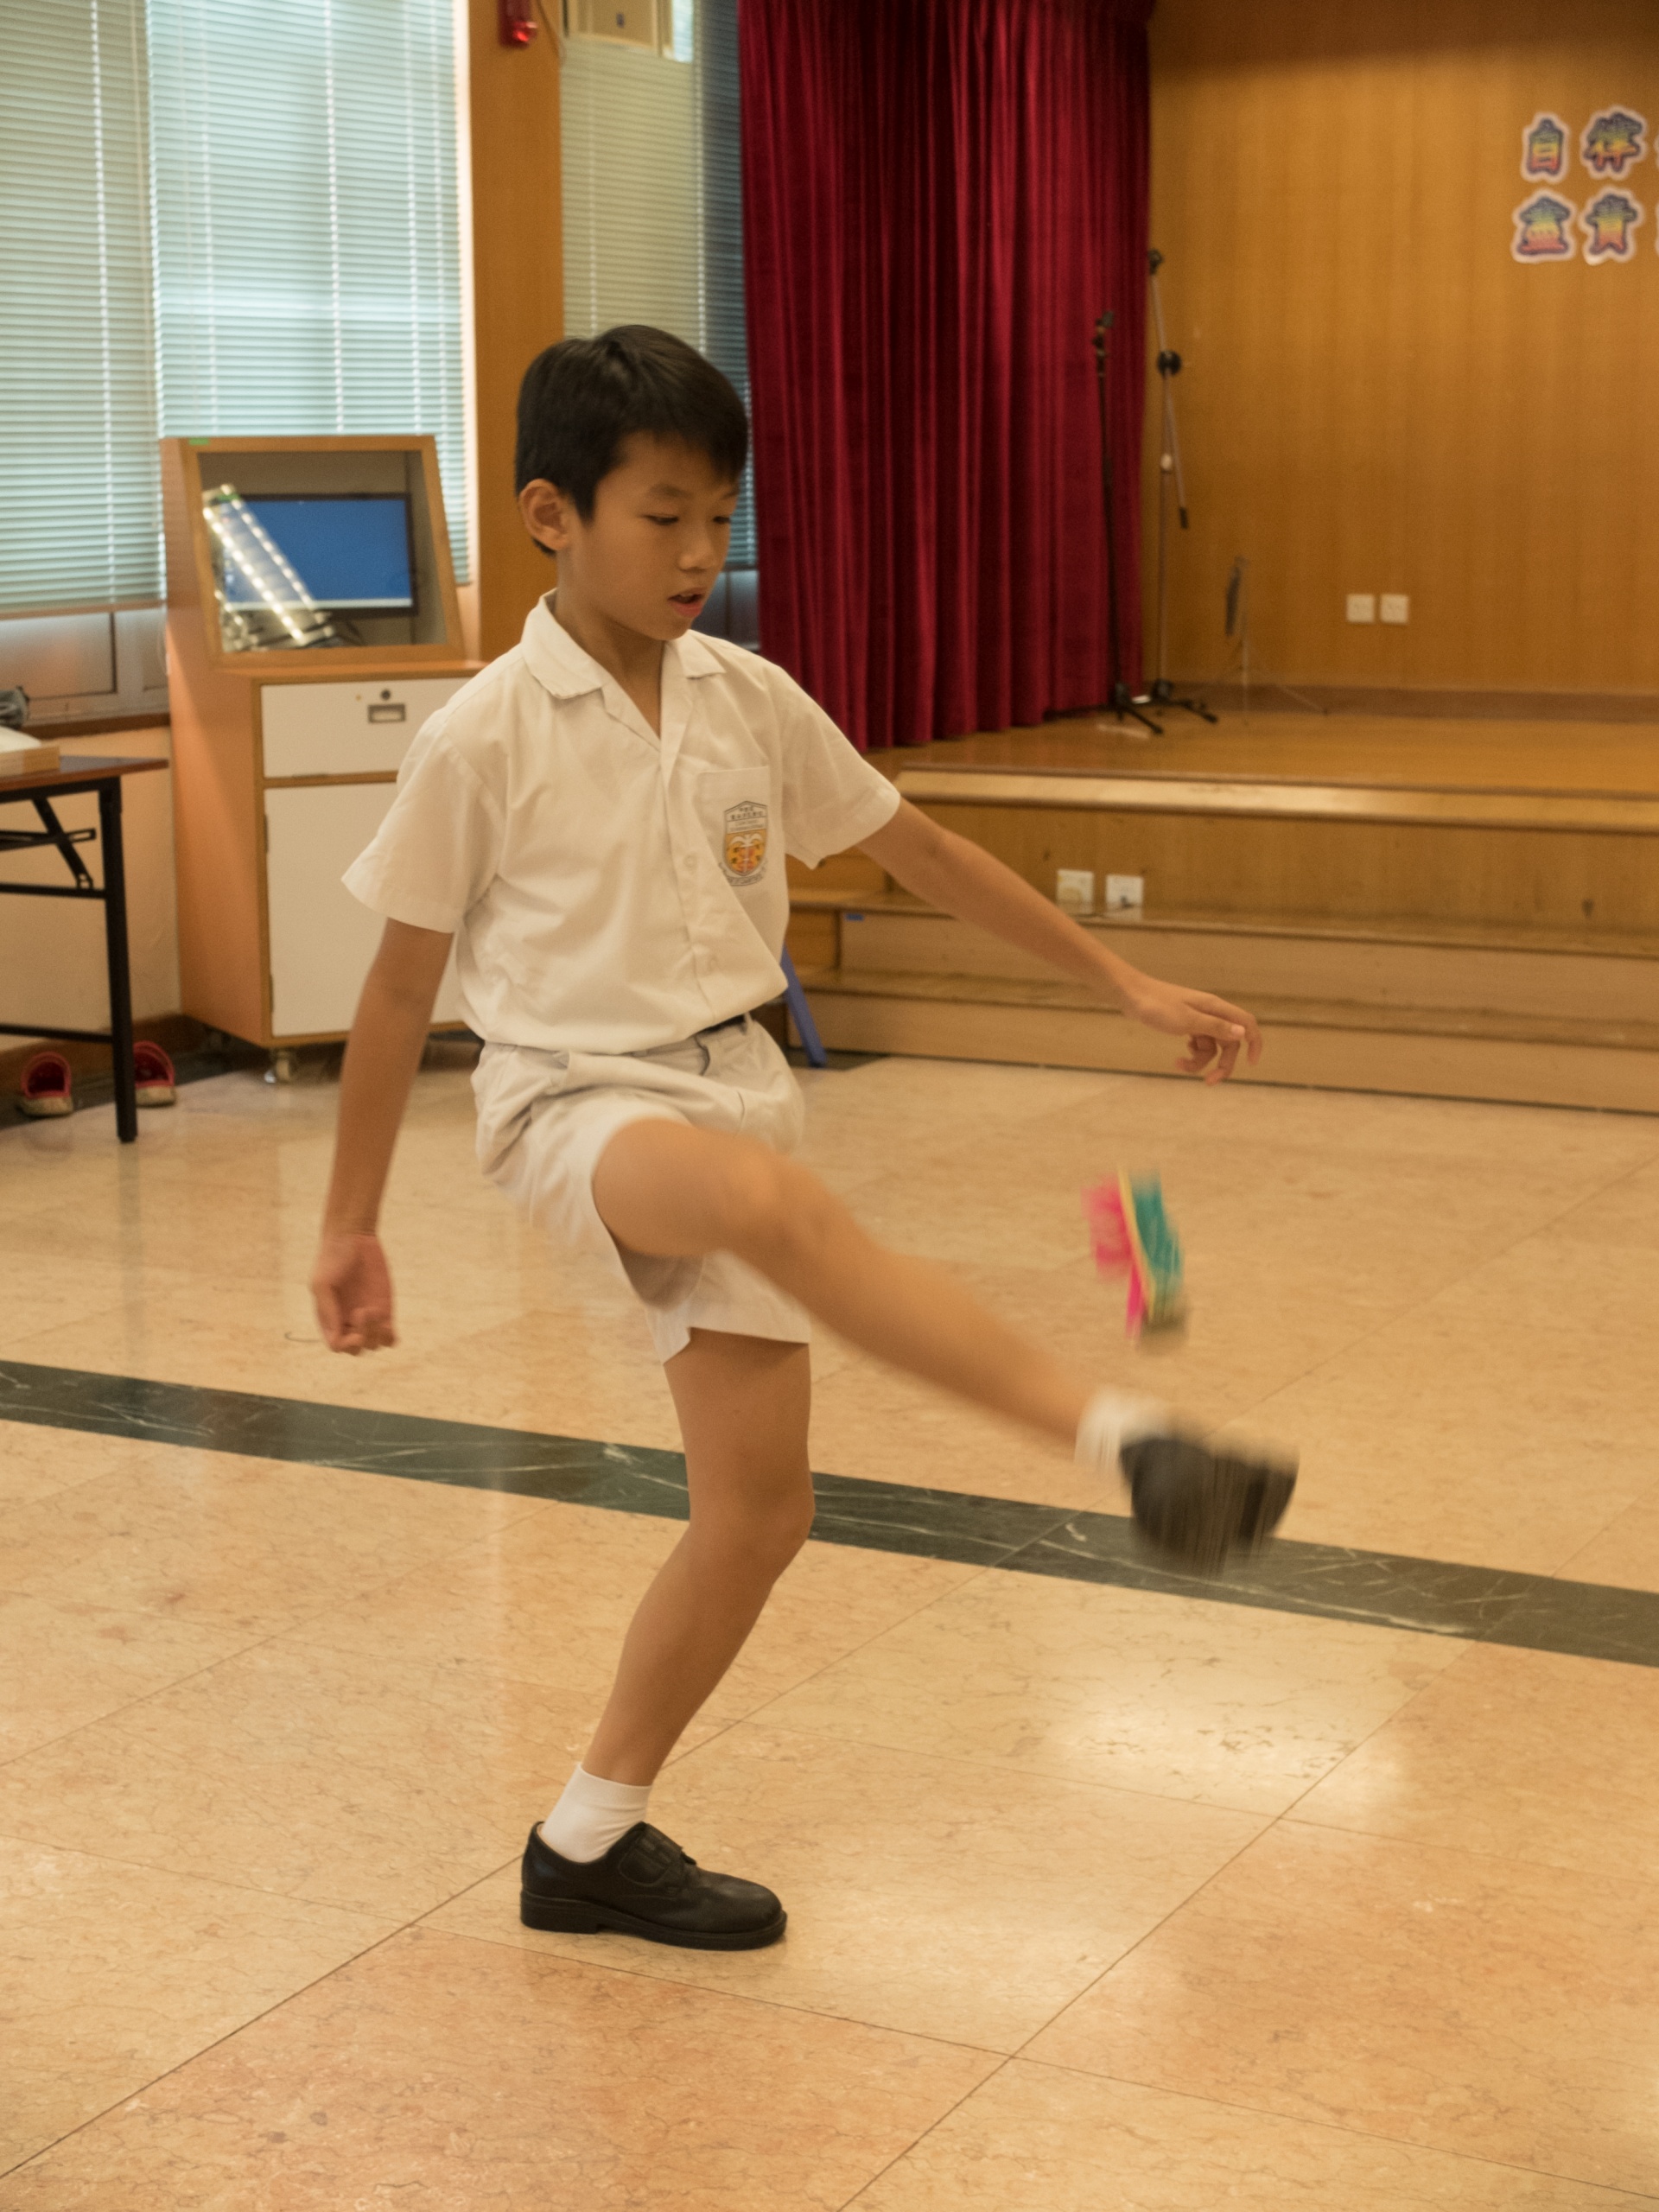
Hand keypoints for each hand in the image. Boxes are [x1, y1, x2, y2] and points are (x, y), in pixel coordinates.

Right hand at [311, 1230, 396, 1353]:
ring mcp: (367, 1318)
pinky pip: (389, 1337)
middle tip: (363, 1311)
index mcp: (329, 1319)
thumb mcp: (322, 1283)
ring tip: (374, 1309)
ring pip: (374, 1344)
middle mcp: (347, 1322)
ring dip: (376, 1335)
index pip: (337, 1346)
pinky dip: (390, 1338)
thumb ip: (327, 1310)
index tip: (355, 1332)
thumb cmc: (332, 1259)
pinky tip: (388, 1325)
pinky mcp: (384, 1311)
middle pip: (356, 1350)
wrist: (353, 1239)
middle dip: (362, 1339)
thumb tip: (336, 1338)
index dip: (346, 1345)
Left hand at [1120, 975, 1262, 1083]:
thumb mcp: (1187, 1021)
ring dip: (1199, 1061)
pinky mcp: (1186, 1025)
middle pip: (1229, 1043)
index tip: (1252, 1064)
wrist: (1131, 996)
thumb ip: (1215, 1028)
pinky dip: (1191, 1054)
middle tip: (1209, 1083)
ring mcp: (1198, 1020)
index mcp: (1216, 1008)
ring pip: (1211, 1047)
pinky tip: (1179, 1057)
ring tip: (1179, 1065)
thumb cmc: (1158, 1005)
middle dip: (1221, 1064)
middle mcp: (1211, 1013)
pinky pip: (1198, 1044)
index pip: (1247, 1024)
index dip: (1254, 1043)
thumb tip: (1243, 1034)